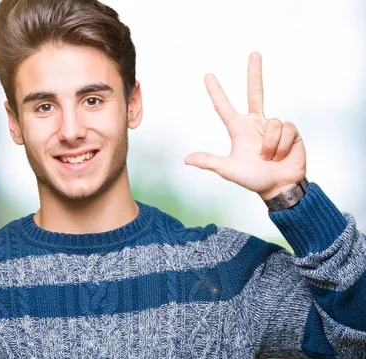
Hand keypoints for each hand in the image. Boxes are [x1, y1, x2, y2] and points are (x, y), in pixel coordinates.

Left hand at [184, 52, 305, 199]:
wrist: (279, 187)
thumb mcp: (228, 169)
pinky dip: (280, 146)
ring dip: (269, 146)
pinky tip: (281, 155)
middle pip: (255, 92)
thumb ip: (209, 162)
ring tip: (268, 158)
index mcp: (238, 129)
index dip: (216, 91)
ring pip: (271, 123)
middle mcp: (256, 123)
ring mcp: (273, 126)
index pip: (224, 107)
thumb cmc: (253, 178)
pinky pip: (284, 130)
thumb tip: (186, 159)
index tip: (207, 76)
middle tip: (254, 53)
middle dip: (254, 72)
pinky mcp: (290, 131)